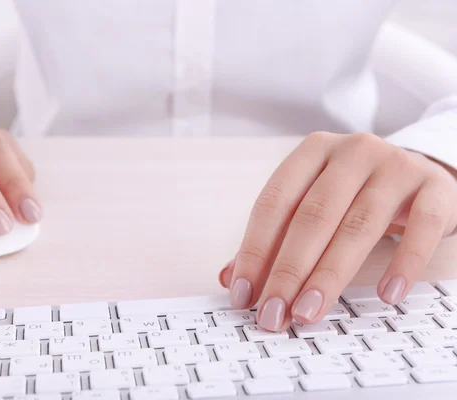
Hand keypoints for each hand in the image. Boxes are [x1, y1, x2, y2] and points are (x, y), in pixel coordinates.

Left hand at [219, 132, 456, 330]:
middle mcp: (352, 152)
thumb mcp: (314, 205)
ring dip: (330, 275)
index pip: (274, 202)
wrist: (422, 175)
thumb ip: (274, 239)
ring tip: (309, 312)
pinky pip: (420, 228)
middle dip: (288, 271)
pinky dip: (403, 264)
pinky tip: (387, 296)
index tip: (242, 292)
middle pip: (312, 216)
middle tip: (273, 312)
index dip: (254, 250)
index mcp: (313, 152)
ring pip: (358, 225)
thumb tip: (229, 278)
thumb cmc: (355, 195)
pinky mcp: (434, 187)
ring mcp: (396, 166)